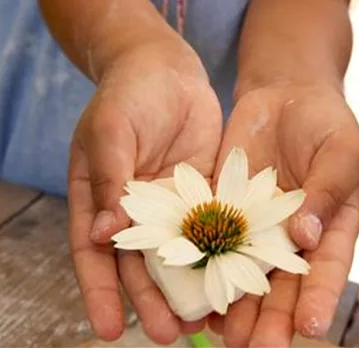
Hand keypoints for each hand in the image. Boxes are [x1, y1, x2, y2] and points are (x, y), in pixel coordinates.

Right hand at [68, 42, 221, 342]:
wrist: (166, 68)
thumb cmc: (129, 95)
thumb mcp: (111, 133)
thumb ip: (109, 181)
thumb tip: (104, 234)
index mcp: (101, 196)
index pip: (95, 252)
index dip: (100, 291)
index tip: (108, 329)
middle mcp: (136, 207)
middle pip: (140, 261)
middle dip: (149, 298)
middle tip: (165, 334)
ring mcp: (171, 201)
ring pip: (179, 251)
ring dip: (187, 284)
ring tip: (199, 321)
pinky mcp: (204, 190)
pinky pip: (211, 225)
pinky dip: (218, 251)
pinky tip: (230, 274)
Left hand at [208, 82, 358, 346]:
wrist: (285, 95)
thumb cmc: (325, 122)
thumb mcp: (338, 152)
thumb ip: (326, 193)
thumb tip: (307, 236)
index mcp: (329, 225)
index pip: (325, 269)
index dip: (317, 298)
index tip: (307, 326)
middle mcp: (291, 232)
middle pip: (281, 282)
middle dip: (270, 317)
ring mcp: (256, 220)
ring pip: (245, 268)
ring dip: (235, 302)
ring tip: (223, 335)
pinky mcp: (225, 204)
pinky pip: (214, 236)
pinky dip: (205, 261)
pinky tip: (195, 286)